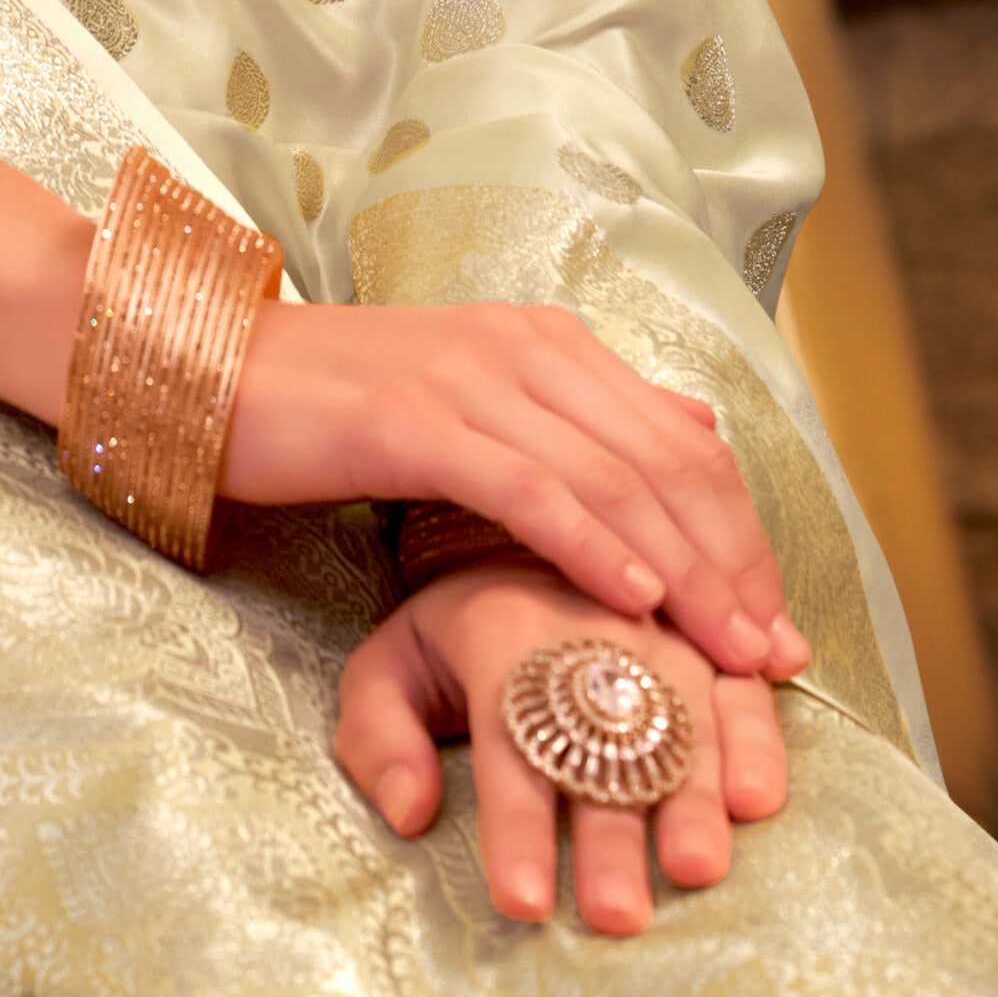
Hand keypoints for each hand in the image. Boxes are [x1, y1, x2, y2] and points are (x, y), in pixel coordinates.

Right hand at [220, 298, 807, 682]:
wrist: (219, 374)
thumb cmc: (342, 408)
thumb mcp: (477, 402)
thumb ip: (583, 414)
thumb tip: (697, 429)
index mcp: (545, 340)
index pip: (681, 440)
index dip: (742, 533)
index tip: (778, 621)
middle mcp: (521, 345)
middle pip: (663, 460)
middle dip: (731, 564)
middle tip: (772, 655)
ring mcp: (468, 377)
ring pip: (609, 477)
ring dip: (682, 571)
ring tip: (727, 651)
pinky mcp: (413, 420)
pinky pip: (525, 487)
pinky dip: (590, 544)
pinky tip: (632, 600)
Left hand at [333, 559, 789, 933]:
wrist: (537, 525)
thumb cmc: (462, 629)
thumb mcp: (393, 661)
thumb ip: (377, 735)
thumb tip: (409, 812)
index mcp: (499, 635)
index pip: (507, 742)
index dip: (515, 827)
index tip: (525, 903)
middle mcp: (585, 627)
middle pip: (600, 743)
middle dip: (610, 835)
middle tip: (617, 914)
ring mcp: (658, 628)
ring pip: (680, 716)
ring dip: (691, 797)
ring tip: (696, 866)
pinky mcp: (711, 632)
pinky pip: (742, 683)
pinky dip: (757, 740)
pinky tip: (758, 797)